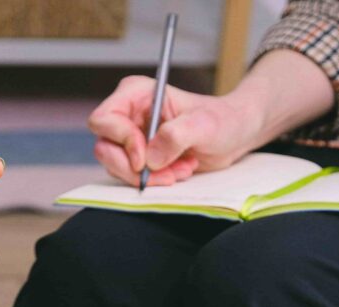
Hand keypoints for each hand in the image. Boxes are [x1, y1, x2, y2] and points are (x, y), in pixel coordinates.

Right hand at [87, 75, 264, 186]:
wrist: (234, 134)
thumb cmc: (222, 120)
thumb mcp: (204, 125)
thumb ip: (176, 135)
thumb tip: (150, 158)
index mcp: (135, 94)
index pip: (104, 120)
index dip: (121, 142)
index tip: (146, 159)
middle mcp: (127, 114)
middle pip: (104, 148)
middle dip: (134, 168)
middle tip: (167, 173)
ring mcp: (129, 136)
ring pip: (115, 166)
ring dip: (148, 176)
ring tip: (180, 169)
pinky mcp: (137, 156)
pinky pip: (130, 176)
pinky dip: (153, 180)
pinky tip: (177, 171)